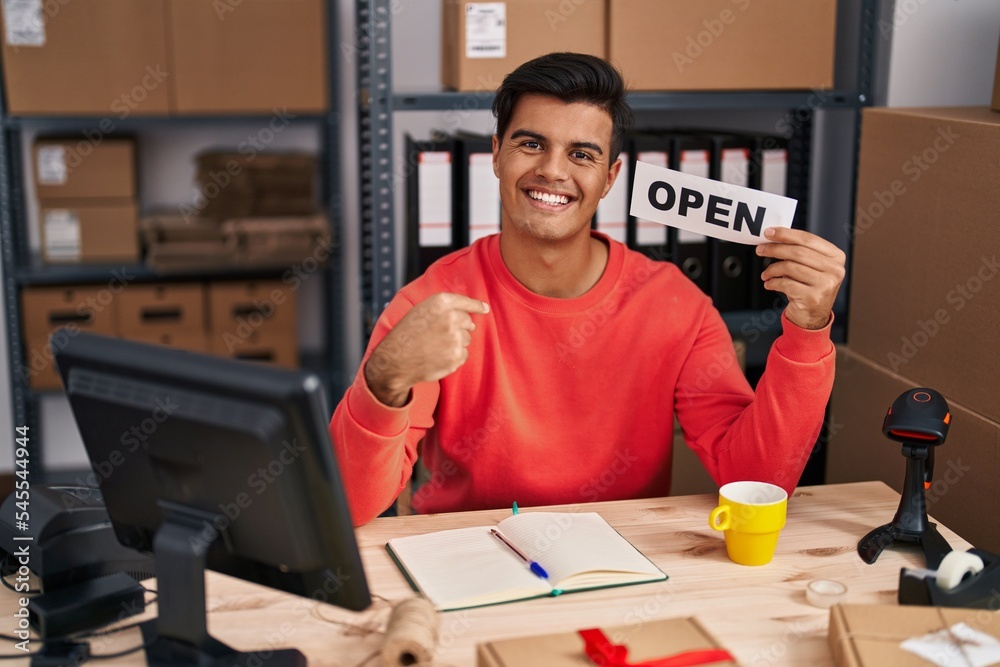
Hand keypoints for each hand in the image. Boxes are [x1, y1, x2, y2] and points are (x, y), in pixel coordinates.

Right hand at [364, 293, 489, 406]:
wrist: (395, 361)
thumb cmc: (406, 334)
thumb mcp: (421, 310)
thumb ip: (443, 307)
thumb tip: (470, 312)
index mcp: (440, 303)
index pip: (466, 301)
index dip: (477, 305)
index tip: (484, 309)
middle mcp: (451, 318)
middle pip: (469, 322)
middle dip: (460, 328)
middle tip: (441, 334)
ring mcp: (455, 339)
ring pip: (467, 339)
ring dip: (456, 342)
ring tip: (436, 346)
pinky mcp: (456, 357)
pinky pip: (464, 355)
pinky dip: (455, 356)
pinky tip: (438, 356)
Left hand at [756, 227, 844, 329]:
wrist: (813, 316)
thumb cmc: (809, 287)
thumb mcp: (811, 267)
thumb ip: (800, 251)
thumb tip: (774, 237)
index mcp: (836, 257)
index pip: (808, 239)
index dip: (786, 234)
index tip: (769, 233)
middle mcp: (835, 270)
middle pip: (798, 252)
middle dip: (775, 249)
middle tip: (760, 249)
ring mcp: (826, 284)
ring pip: (790, 267)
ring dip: (772, 269)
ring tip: (765, 273)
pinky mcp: (813, 297)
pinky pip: (786, 283)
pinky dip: (773, 282)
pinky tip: (769, 283)